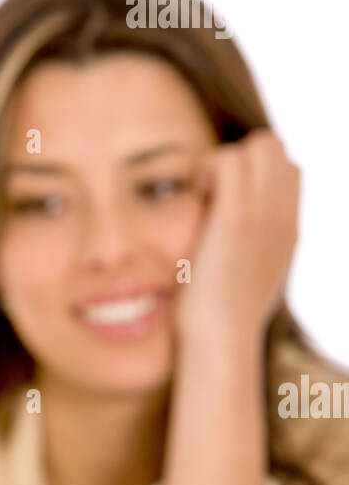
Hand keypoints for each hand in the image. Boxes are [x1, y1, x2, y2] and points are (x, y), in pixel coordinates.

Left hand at [176, 130, 299, 343]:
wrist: (221, 339)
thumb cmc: (222, 324)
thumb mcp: (249, 286)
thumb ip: (254, 257)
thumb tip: (243, 251)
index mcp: (289, 231)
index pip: (287, 170)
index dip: (253, 172)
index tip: (223, 199)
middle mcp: (285, 216)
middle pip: (276, 149)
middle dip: (241, 158)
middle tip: (213, 191)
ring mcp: (266, 213)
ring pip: (258, 145)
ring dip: (224, 161)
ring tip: (204, 194)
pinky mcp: (238, 216)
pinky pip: (228, 158)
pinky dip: (207, 169)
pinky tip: (196, 197)